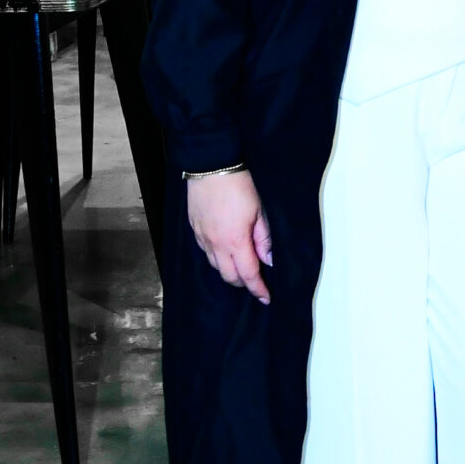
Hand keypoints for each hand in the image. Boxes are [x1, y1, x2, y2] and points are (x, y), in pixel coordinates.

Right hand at [186, 169, 272, 303]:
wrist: (211, 166)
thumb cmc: (238, 185)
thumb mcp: (260, 211)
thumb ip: (264, 238)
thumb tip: (269, 260)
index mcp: (235, 241)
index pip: (248, 275)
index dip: (258, 289)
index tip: (266, 297)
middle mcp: (215, 244)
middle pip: (229, 277)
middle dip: (244, 283)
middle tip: (256, 281)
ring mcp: (203, 238)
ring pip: (215, 266)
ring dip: (229, 271)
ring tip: (241, 267)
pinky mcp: (195, 229)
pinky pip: (205, 252)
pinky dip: (217, 258)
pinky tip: (224, 251)